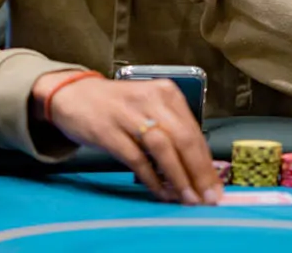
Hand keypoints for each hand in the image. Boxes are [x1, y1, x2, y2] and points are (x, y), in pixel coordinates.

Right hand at [32, 72, 222, 204]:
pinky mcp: (108, 130)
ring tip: (188, 198)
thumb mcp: (149, 107)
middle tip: (208, 198)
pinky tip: (160, 192)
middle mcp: (150, 99)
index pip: (194, 131)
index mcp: (165, 92)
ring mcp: (128, 114)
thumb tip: (198, 168)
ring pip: (162, 148)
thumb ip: (171, 130)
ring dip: (178, 177)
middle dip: (199, 172)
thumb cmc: (118, 105)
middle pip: (183, 139)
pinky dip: (151, 178)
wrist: (74, 95)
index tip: (216, 186)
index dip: (207, 162)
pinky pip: (136, 158)